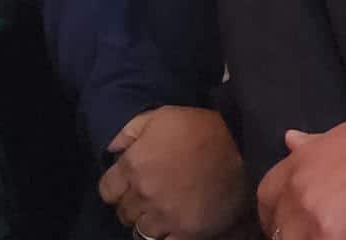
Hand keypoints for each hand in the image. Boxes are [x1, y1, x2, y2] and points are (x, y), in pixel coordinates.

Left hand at [100, 106, 248, 239]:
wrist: (239, 146)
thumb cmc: (197, 128)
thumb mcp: (157, 117)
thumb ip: (128, 133)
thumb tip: (111, 150)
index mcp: (133, 165)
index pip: (107, 191)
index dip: (115, 188)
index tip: (125, 185)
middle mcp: (144, 194)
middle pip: (124, 213)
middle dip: (131, 206)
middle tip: (144, 199)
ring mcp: (166, 215)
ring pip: (141, 232)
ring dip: (147, 224)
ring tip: (158, 215)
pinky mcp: (189, 231)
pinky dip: (165, 238)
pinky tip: (171, 228)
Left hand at [257, 117, 345, 239]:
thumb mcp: (335, 137)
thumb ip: (310, 146)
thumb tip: (289, 139)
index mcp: (294, 168)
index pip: (266, 199)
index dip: (276, 214)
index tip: (288, 222)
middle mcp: (296, 194)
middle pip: (279, 229)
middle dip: (292, 233)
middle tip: (316, 232)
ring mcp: (312, 220)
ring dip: (312, 238)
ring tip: (337, 234)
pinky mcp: (335, 238)